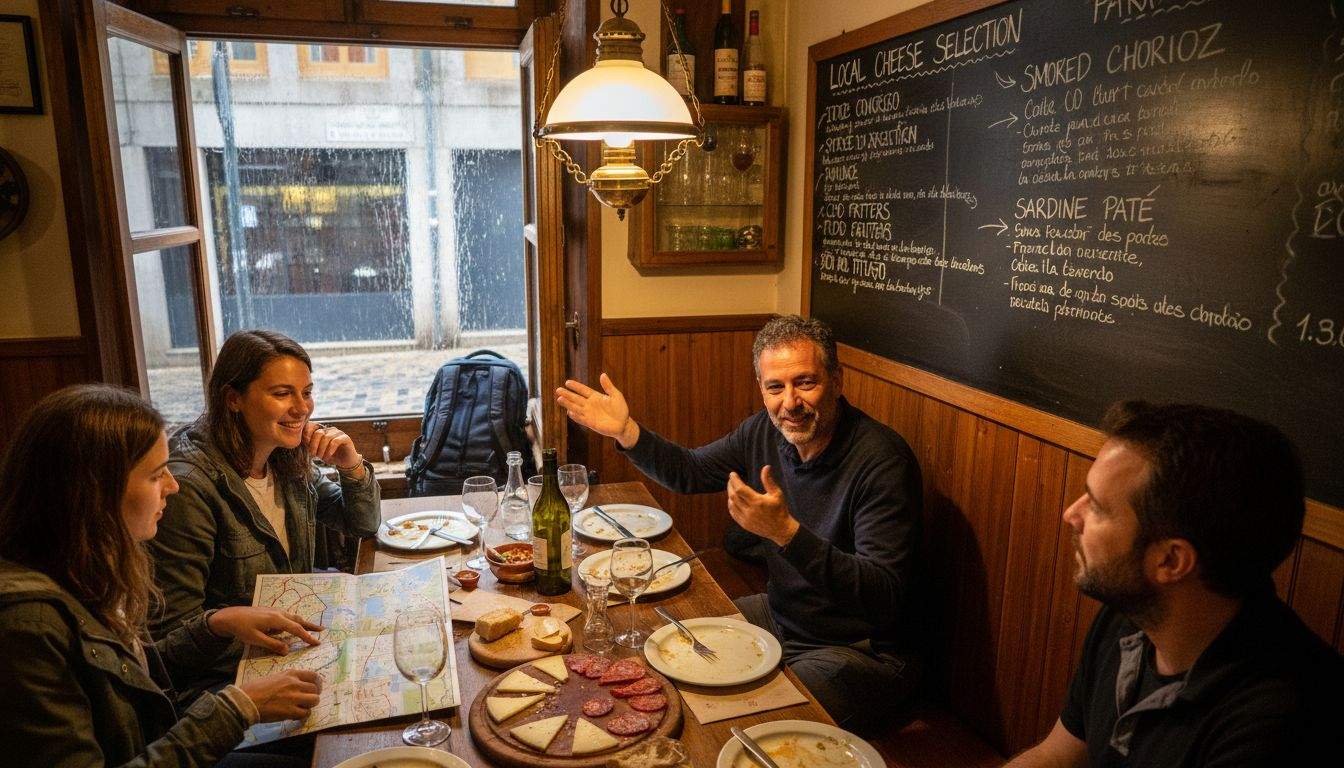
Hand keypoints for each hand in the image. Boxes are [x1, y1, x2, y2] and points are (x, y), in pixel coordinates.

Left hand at [208, 606, 322, 655]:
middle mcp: (279, 613)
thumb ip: (273, 644)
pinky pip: (286, 617)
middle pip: (298, 620)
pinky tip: (292, 627)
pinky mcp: (271, 612)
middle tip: (322, 632)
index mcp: (276, 619)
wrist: (230, 616)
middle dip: (311, 626)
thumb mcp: (256, 639)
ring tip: (312, 629)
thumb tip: (287, 650)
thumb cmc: (242, 628)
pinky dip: (294, 622)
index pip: (296, 629)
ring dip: (303, 623)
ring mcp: (275, 611)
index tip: (317, 643)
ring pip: (293, 618)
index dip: (307, 636)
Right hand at [239, 669, 322, 721]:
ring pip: (314, 700)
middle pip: (315, 689)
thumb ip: (287, 680)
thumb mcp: (274, 677)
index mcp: (290, 674)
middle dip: (313, 695)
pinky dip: (302, 716)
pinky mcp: (290, 711)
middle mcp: (295, 684)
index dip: (317, 683)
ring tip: (302, 708)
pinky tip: (295, 716)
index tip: (315, 688)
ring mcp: (293, 697)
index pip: (314, 676)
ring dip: (309, 705)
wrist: (245, 701)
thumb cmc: (255, 689)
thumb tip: (297, 686)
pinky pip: (306, 713)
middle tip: (307, 701)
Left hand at [305, 422, 363, 476]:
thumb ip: (310, 444)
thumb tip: (303, 438)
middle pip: (318, 433)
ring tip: (322, 457)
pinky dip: (330, 450)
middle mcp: (330, 430)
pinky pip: (335, 441)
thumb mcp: (318, 451)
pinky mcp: (346, 438)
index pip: (312, 428)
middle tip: (314, 455)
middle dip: (314, 445)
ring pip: (327, 437)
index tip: (308, 447)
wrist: (345, 462)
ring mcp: (339, 433)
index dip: (308, 436)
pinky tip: (328, 456)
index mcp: (323, 431)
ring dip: (322, 449)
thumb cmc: (330, 456)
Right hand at [556, 373, 640, 448]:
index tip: (567, 382)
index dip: (576, 386)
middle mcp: (590, 405)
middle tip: (558, 390)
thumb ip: (608, 386)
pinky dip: (576, 416)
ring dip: (568, 404)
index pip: (583, 390)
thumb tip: (602, 374)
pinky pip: (581, 419)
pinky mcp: (590, 423)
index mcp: (595, 396)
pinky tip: (569, 412)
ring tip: (560, 399)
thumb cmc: (620, 409)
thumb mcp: (616, 395)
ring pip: (576, 408)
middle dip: (567, 394)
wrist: (623, 424)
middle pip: (576, 398)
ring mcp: (589, 414)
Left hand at [727, 466, 798, 546]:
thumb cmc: (780, 509)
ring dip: (729, 494)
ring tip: (732, 487)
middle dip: (730, 485)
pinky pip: (733, 513)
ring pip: (731, 504)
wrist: (781, 530)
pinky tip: (733, 499)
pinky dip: (731, 504)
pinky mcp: (744, 524)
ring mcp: (746, 519)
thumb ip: (769, 480)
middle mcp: (750, 511)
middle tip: (731, 479)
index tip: (732, 474)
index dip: (734, 480)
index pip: (740, 489)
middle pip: (733, 496)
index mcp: (757, 502)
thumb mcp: (777, 493)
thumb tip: (766, 467)